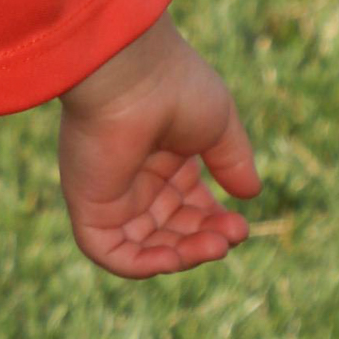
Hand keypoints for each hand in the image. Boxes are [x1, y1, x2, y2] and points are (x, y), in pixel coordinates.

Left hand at [56, 13, 258, 279]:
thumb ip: (233, 162)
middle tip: (232, 236)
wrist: (131, 74)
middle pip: (171, 229)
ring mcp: (110, 192)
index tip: (240, 225)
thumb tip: (249, 194)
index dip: (215, 223)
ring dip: (184, 255)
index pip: (189, 206)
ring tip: (216, 246)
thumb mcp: (219, 127)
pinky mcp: (88, 204)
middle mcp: (134, 175)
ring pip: (146, 245)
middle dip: (204, 240)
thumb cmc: (176, 87)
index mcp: (162, 155)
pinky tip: (175, 257)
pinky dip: (141, 264)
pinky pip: (110, 252)